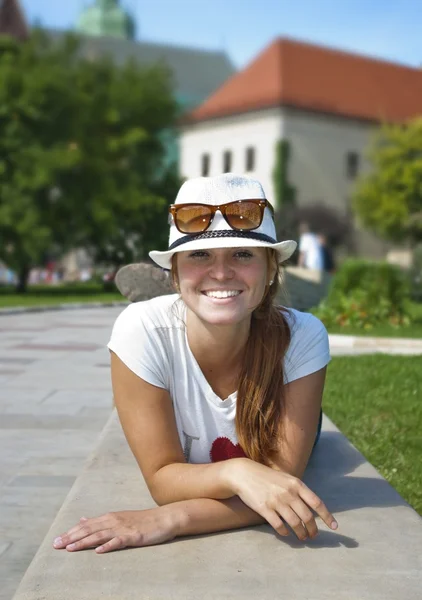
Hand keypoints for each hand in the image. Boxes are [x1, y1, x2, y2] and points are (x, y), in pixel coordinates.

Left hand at [53, 506, 180, 553]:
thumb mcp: (118, 518)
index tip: (57, 540)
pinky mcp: (133, 536)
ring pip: (99, 535)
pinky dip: (108, 546)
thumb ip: (100, 521)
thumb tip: (82, 520)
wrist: (163, 518)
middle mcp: (113, 521)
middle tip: (56, 545)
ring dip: (83, 542)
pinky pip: (118, 542)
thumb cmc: (141, 521)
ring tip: (70, 548)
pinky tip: (98, 551)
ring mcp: (123, 528)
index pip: (86, 525)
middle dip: (71, 537)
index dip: (70, 533)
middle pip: (89, 529)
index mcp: (109, 517)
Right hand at [227, 458, 337, 539]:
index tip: (334, 527)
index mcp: (296, 484)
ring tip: (302, 537)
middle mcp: (289, 493)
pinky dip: (285, 532)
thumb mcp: (286, 478)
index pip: (317, 503)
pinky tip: (286, 533)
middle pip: (307, 517)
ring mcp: (276, 501)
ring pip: (295, 524)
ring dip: (301, 533)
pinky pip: (279, 526)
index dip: (327, 516)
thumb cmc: (268, 477)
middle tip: (313, 535)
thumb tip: (313, 508)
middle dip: (313, 530)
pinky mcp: (265, 509)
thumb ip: (299, 490)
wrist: (244, 474)